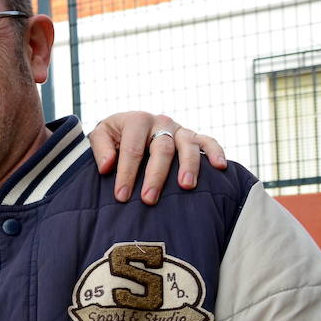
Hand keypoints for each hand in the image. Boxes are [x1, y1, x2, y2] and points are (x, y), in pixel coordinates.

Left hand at [89, 112, 227, 203]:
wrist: (129, 127)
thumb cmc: (114, 137)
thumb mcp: (101, 136)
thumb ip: (101, 149)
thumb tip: (107, 166)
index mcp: (137, 120)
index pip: (132, 149)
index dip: (126, 173)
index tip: (121, 196)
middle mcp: (161, 122)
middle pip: (161, 149)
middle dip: (155, 176)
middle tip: (148, 199)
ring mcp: (179, 129)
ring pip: (187, 145)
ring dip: (188, 166)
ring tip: (186, 186)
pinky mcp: (193, 136)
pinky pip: (208, 141)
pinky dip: (215, 152)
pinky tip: (220, 167)